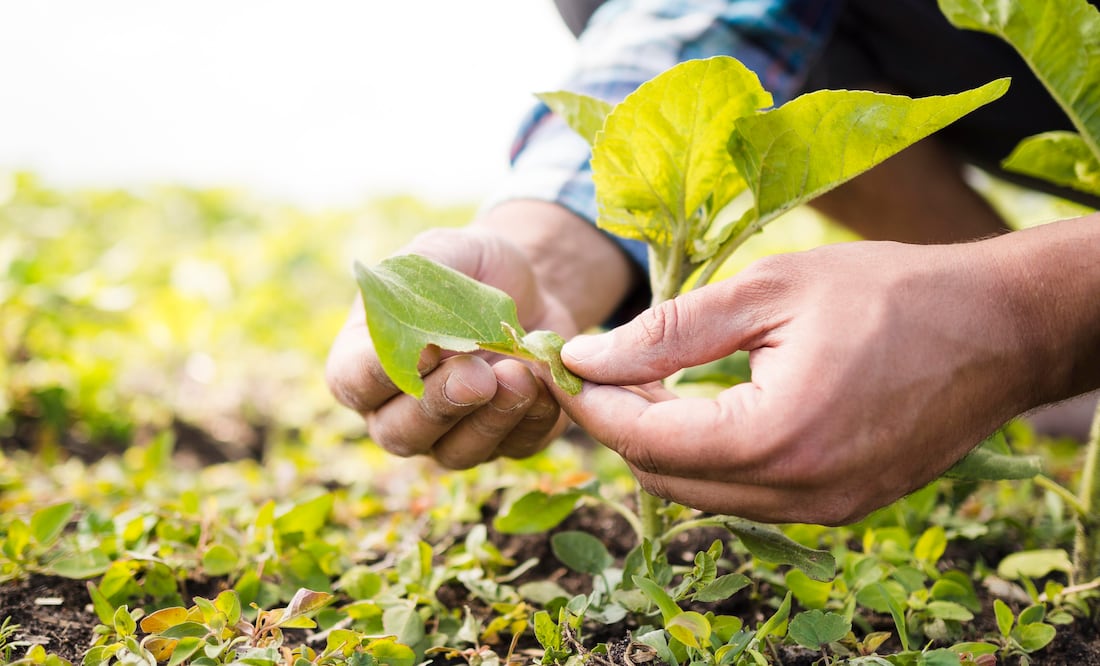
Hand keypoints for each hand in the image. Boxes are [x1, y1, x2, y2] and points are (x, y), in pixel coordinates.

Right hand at [326, 226, 576, 468]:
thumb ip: (416, 284)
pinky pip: (514, 447)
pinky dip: (532, 420)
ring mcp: (450, 434)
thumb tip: (420, 339)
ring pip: (456, 453)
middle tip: (478, 375)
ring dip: (489, 420)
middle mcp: (399, 409)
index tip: (422, 348)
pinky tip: (545, 384)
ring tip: (519, 376)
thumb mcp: (441, 252)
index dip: (380, 374)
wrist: (531, 286)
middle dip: (440, 405)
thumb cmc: (469, 268)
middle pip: (400, 433)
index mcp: (365, 361)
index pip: (353, 382)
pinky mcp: (505, 441)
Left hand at [556, 238, 1047, 524]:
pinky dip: (709, 458)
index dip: (591, 402)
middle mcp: (797, 494)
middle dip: (618, 425)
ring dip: (661, 444)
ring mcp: (822, 511)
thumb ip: (668, 330)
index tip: (561, 364)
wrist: (1000, 328)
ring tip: (644, 381)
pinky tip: (702, 407)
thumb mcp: (769, 292)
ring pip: (701, 495)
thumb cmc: (890, 293)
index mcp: (775, 437)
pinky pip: (745, 496)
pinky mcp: (839, 508)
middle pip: (664, 478)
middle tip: (595, 369)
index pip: (645, 439)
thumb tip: (585, 356)